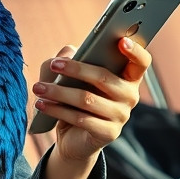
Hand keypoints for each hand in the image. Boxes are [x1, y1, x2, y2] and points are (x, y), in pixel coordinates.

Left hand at [31, 39, 151, 162]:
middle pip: (104, 77)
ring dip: (59, 92)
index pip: (141, 62)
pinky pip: (81, 118)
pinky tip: (42, 104)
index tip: (121, 40)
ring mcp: (121, 116)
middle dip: (75, 69)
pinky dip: (58, 110)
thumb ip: (71, 58)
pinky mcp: (108, 133)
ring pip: (87, 99)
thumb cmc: (76, 100)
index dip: (135, 50)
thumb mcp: (72, 76)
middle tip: (53, 65)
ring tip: (38, 87)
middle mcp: (130, 96)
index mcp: (128, 78)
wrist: (74, 139)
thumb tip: (68, 52)